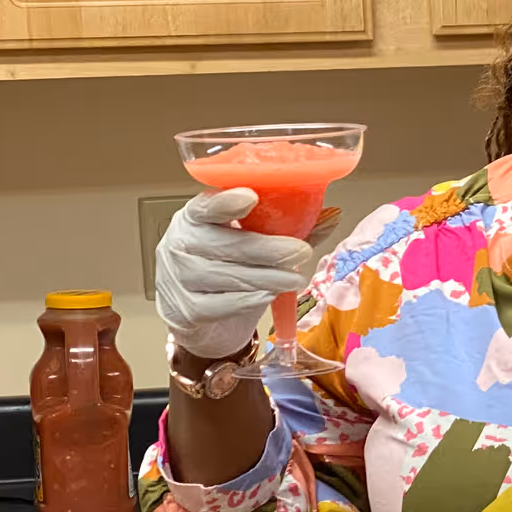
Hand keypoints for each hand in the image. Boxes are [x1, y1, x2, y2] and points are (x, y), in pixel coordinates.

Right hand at [155, 190, 326, 359]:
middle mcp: (180, 244)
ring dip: (268, 278)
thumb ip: (287, 227)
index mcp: (195, 217)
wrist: (198, 315)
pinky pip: (222, 304)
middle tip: (301, 251)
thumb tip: (332, 215)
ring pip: (228, 276)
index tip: (251, 197)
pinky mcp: (187, 310)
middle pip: (226, 244)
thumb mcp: (252, 242)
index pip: (206, 206)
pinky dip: (249, 300)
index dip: (227, 202)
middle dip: (268, 249)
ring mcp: (179, 278)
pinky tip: (269, 296)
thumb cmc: (228, 267)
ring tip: (295, 279)